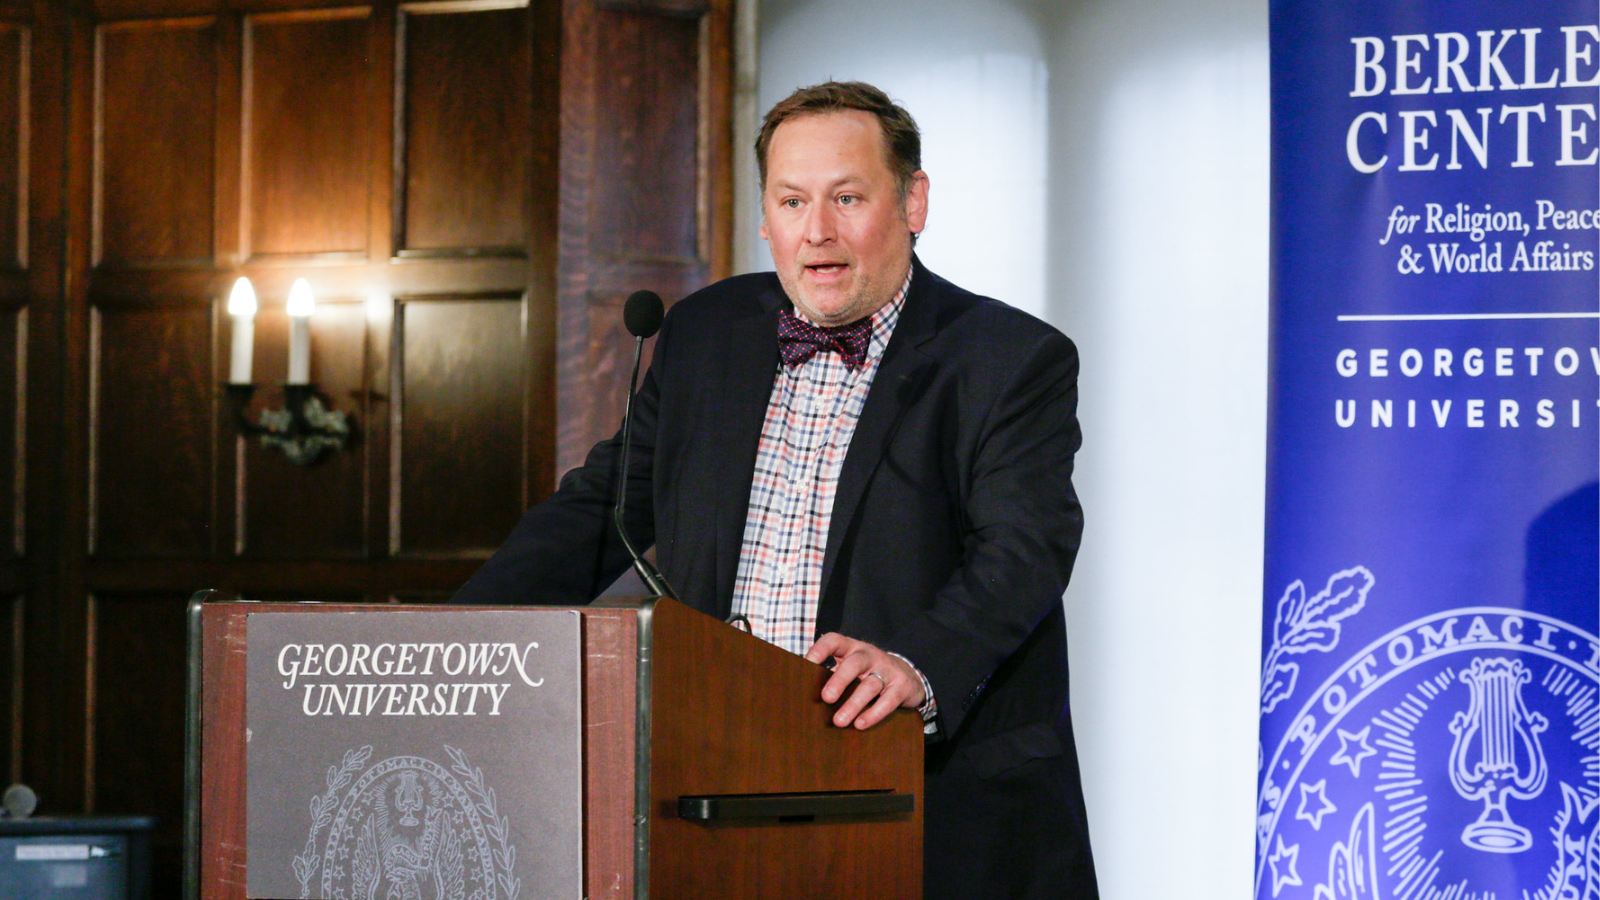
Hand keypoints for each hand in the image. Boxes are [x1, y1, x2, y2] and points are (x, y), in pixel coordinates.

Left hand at [804, 633, 925, 729]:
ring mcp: (887, 670)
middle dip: (839, 681)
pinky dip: (873, 714)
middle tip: (826, 698)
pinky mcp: (901, 687)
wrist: (908, 678)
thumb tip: (801, 694)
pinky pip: (888, 701)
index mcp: (852, 648)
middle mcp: (870, 656)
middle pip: (854, 664)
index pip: (834, 641)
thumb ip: (831, 675)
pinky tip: (860, 725)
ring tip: (839, 721)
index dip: (820, 650)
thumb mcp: (851, 669)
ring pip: (870, 685)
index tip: (807, 664)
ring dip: (853, 704)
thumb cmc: (868, 674)